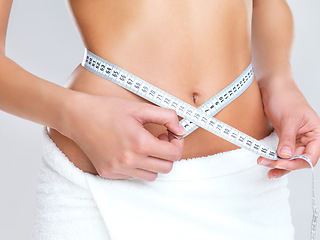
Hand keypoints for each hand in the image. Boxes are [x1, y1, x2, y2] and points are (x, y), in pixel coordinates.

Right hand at [61, 92, 185, 180]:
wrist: (78, 117)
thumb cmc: (107, 110)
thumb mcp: (139, 108)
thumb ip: (166, 116)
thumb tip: (181, 129)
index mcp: (139, 143)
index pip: (174, 154)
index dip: (177, 144)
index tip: (171, 136)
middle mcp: (129, 160)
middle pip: (166, 167)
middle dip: (168, 153)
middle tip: (159, 139)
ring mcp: (118, 169)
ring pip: (151, 175)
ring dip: (154, 162)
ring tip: (144, 146)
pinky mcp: (109, 173)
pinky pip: (133, 176)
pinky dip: (137, 166)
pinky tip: (129, 151)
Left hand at [257, 78, 319, 178]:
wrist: (274, 89)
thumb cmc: (286, 98)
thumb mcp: (288, 119)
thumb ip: (287, 138)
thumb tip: (285, 155)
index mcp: (315, 134)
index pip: (311, 156)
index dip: (298, 162)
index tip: (282, 162)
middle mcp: (307, 139)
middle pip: (299, 160)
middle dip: (285, 164)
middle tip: (270, 164)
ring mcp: (295, 140)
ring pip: (289, 158)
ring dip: (277, 163)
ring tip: (264, 164)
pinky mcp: (284, 139)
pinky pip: (281, 153)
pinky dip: (273, 157)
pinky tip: (266, 161)